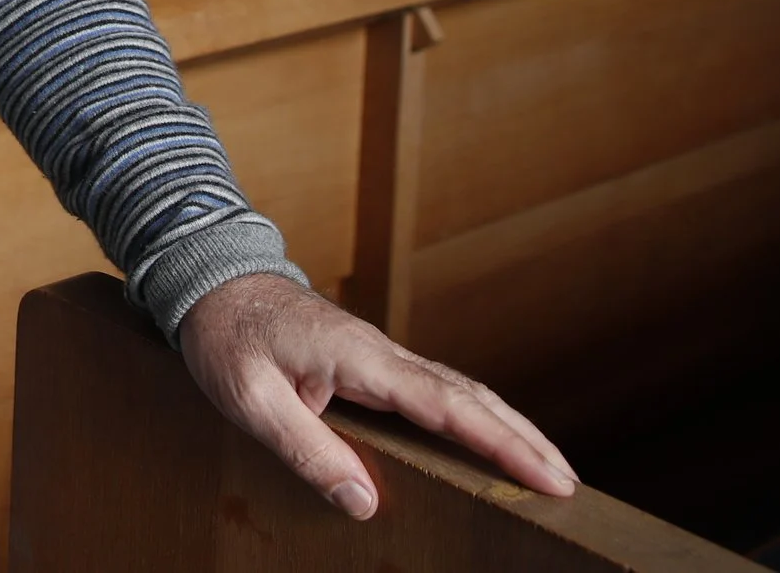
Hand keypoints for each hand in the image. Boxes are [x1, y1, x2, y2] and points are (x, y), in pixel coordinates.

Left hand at [177, 273, 576, 519]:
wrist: (209, 277)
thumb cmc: (225, 334)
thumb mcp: (249, 398)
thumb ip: (305, 449)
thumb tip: (365, 502)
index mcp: (360, 358)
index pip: (448, 407)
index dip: (502, 444)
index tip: (549, 478)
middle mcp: (382, 353)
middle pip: (470, 397)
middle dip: (524, 440)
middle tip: (570, 488)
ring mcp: (379, 356)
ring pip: (458, 392)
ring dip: (506, 428)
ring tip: (547, 470)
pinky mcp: (369, 362)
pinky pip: (434, 391)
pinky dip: (473, 416)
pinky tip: (485, 440)